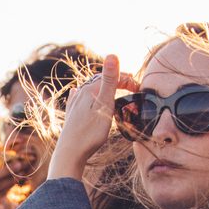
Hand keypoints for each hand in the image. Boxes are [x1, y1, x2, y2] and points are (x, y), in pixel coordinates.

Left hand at [50, 54, 137, 181]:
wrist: (70, 153)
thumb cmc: (89, 131)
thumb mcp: (104, 104)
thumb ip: (109, 80)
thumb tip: (112, 54)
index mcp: (90, 89)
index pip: (112, 77)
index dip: (127, 79)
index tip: (139, 88)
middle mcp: (81, 93)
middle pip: (101, 81)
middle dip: (117, 81)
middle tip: (131, 86)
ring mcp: (75, 104)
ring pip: (91, 89)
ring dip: (104, 87)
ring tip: (113, 89)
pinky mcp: (72, 115)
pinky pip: (78, 98)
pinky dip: (84, 93)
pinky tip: (76, 92)